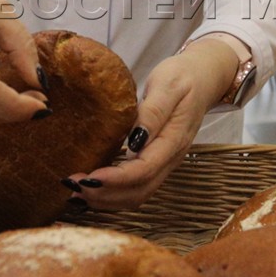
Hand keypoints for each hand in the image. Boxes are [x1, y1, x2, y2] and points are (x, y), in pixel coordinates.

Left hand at [73, 37, 239, 209]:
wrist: (202, 78)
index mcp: (173, 140)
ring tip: (76, 192)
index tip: (87, 177)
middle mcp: (171, 158)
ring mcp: (165, 163)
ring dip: (107, 199)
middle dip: (105, 195)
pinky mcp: (157, 162)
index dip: (114, 179)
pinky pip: (137, 187)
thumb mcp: (168, 85)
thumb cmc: (182, 77)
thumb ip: (153, 112)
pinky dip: (113, 194)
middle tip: (72, 186)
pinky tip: (92, 188)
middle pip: (139, 191)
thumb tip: (135, 139)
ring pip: (138, 195)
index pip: (143, 171)